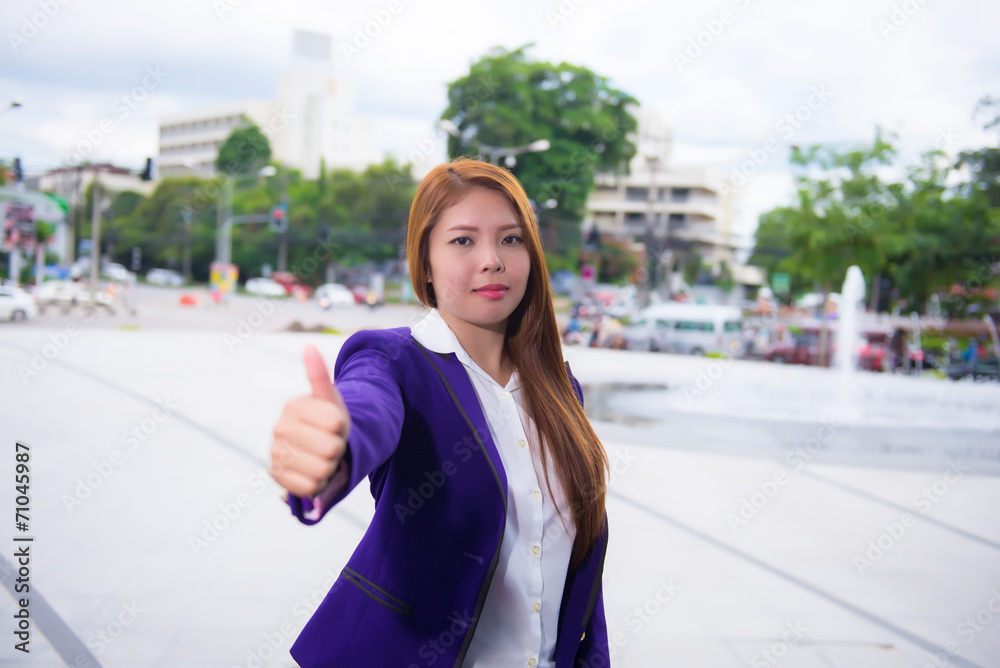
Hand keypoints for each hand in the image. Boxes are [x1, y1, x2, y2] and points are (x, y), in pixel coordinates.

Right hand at [270, 345, 350, 497]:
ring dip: (328, 467)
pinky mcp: (275, 475)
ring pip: (322, 469)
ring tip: (320, 458)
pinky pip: (308, 487)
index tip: (334, 425)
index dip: (343, 427)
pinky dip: (317, 484)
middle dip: (336, 449)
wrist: (317, 447)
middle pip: (331, 448)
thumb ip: (319, 375)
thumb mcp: (330, 399)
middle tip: (328, 443)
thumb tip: (309, 346)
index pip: (337, 423)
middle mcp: (278, 428)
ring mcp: (274, 452)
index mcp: (294, 405)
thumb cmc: (327, 421)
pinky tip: (311, 472)